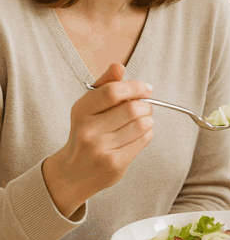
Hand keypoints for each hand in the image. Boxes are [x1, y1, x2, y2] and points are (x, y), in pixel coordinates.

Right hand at [43, 63, 155, 216]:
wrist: (72, 173)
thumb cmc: (86, 133)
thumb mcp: (89, 108)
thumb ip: (105, 85)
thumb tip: (118, 66)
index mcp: (81, 111)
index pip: (112, 91)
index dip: (135, 87)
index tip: (146, 89)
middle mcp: (88, 130)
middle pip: (133, 109)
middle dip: (146, 106)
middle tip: (145, 108)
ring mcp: (100, 148)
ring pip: (142, 125)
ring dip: (148, 120)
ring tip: (142, 122)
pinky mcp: (114, 163)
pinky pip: (144, 140)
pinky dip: (147, 134)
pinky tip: (138, 136)